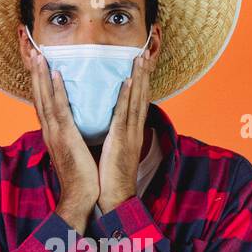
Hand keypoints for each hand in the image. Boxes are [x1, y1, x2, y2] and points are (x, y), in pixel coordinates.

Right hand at [27, 48, 97, 231]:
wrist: (81, 197)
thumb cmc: (83, 177)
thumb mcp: (76, 152)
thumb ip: (74, 137)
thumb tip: (79, 126)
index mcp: (53, 135)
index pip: (43, 104)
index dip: (40, 85)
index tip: (38, 67)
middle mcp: (50, 131)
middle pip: (39, 97)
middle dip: (36, 75)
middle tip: (34, 53)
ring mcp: (55, 134)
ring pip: (45, 99)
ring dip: (42, 76)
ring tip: (39, 56)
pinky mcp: (66, 137)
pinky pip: (60, 109)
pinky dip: (56, 91)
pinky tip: (55, 75)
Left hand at [97, 51, 151, 213]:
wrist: (115, 200)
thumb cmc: (109, 180)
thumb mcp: (112, 153)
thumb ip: (111, 137)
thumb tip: (105, 126)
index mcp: (131, 134)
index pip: (137, 102)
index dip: (141, 82)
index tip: (141, 64)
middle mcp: (134, 131)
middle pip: (141, 96)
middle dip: (144, 73)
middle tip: (145, 51)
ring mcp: (130, 135)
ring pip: (136, 100)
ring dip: (139, 77)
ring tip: (141, 57)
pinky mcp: (121, 141)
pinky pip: (124, 114)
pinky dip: (127, 97)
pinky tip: (128, 81)